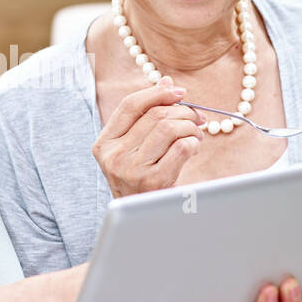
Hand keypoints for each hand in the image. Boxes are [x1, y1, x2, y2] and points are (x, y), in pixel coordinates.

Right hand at [92, 78, 204, 197]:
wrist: (143, 220)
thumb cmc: (141, 179)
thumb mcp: (135, 148)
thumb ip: (146, 115)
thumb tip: (167, 82)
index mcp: (104, 144)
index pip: (130, 105)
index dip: (157, 93)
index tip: (179, 92)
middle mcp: (113, 156)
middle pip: (154, 115)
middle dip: (183, 111)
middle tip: (198, 118)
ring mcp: (131, 170)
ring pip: (169, 128)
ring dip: (191, 126)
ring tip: (196, 133)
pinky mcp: (152, 182)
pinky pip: (181, 148)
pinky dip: (193, 143)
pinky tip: (193, 148)